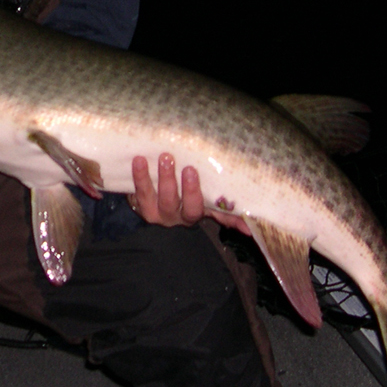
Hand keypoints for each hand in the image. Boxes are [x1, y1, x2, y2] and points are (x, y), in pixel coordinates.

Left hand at [129, 153, 251, 233]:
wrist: (159, 205)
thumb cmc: (190, 203)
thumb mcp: (209, 209)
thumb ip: (227, 215)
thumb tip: (250, 228)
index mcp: (190, 215)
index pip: (195, 208)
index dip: (192, 192)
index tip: (191, 171)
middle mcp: (171, 216)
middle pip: (172, 202)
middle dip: (172, 182)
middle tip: (176, 162)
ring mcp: (153, 211)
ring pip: (152, 196)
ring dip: (153, 177)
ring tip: (157, 157)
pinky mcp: (139, 203)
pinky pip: (137, 191)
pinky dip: (138, 176)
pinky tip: (138, 160)